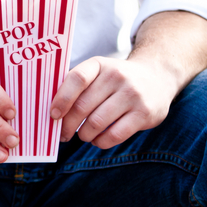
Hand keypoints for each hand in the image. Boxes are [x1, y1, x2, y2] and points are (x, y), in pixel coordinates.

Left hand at [50, 57, 178, 148]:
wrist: (157, 77)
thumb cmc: (115, 80)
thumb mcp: (98, 72)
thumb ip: (75, 86)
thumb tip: (49, 111)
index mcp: (100, 64)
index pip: (77, 79)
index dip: (61, 99)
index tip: (52, 115)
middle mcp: (117, 76)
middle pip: (83, 106)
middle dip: (68, 125)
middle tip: (63, 134)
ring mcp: (133, 94)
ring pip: (96, 123)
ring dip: (84, 134)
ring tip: (83, 135)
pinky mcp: (144, 113)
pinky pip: (114, 135)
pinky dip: (100, 142)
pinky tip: (98, 139)